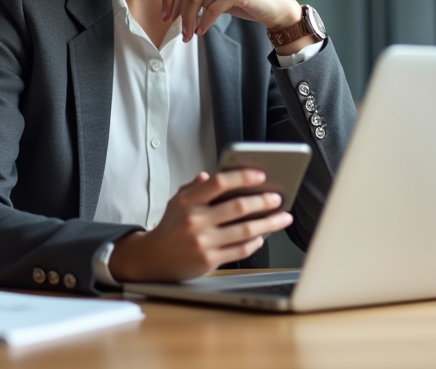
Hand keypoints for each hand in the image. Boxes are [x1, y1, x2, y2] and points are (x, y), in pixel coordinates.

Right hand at [107, 169, 293, 282]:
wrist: (153, 258)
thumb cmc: (171, 226)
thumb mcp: (177, 201)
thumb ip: (195, 187)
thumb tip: (210, 175)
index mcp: (187, 201)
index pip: (218, 182)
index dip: (242, 177)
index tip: (260, 175)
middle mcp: (195, 220)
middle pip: (237, 207)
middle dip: (263, 201)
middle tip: (277, 198)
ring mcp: (203, 242)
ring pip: (244, 231)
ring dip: (268, 223)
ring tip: (282, 218)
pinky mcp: (209, 260)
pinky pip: (240, 250)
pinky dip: (255, 243)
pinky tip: (262, 236)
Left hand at [161, 0, 300, 41]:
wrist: (277, 7)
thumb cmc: (246, 2)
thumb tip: (172, 7)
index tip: (164, 15)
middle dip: (180, 15)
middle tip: (181, 33)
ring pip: (198, 1)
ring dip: (190, 22)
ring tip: (190, 36)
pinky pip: (212, 9)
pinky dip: (204, 22)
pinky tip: (202, 31)